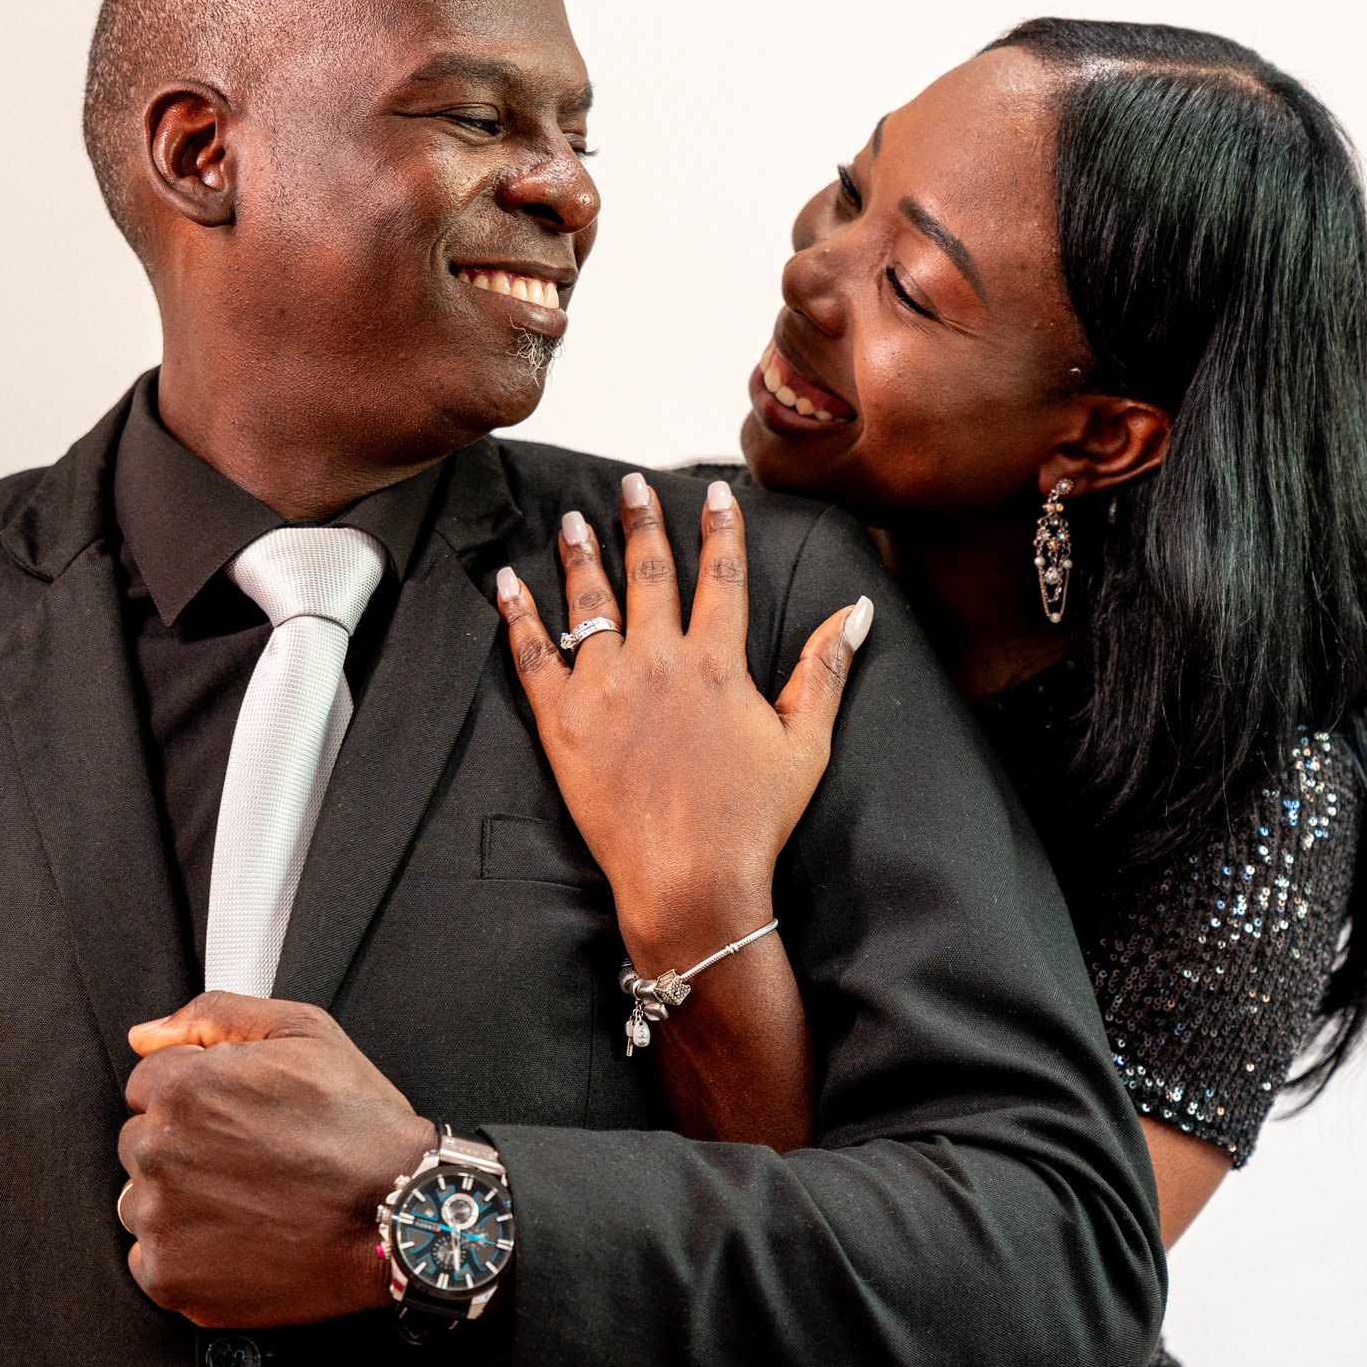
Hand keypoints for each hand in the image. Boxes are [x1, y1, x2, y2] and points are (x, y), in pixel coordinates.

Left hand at [119, 993, 434, 1327]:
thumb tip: (146, 1034)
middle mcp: (160, 1152)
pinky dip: (186, 1253)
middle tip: (252, 1159)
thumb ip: (215, 1015)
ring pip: (141, 1200)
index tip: (239, 1117)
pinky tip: (239, 1238)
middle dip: (186, 1145)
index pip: (148, 1084)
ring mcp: (162, 1220)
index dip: (199, 1096)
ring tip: (248, 1201)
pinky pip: (151, 1258)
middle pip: (142, 1142)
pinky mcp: (171, 1277)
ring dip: (179, 1199)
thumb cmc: (358, 1125)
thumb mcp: (304, 1032)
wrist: (398, 1216)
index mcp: (183, 1087)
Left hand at [494, 475, 871, 974]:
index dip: (719, 530)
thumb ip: (826, 669)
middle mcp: (658, 661)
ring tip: (573, 520)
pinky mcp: (562, 722)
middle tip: (631, 485)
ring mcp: (605, 688)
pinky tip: (508, 582)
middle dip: (641, 522)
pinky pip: (533, 654)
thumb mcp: (805, 743)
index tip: (713, 493)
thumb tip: (858, 610)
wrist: (689, 880)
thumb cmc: (750, 821)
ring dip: (581, 554)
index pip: (720, 576)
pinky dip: (518, 614)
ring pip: (589, 602)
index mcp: (717, 663)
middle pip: (649, 573)